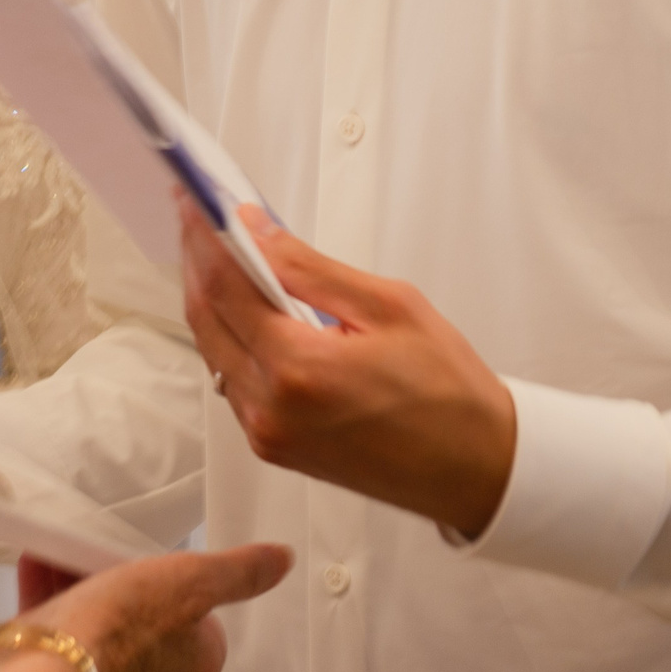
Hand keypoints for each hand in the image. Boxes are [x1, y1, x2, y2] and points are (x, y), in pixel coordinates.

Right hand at [0, 543, 291, 671]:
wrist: (43, 668)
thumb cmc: (117, 631)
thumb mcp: (192, 580)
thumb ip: (238, 571)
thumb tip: (279, 561)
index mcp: (198, 671)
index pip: (203, 618)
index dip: (180, 584)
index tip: (162, 565)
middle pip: (149, 619)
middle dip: (127, 583)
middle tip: (113, 558)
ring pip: (104, 626)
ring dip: (86, 585)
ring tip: (73, 556)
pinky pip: (65, 632)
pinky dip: (53, 597)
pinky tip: (42, 566)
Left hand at [178, 198, 517, 538]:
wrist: (476, 467)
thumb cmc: (448, 393)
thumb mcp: (390, 307)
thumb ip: (311, 269)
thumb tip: (257, 232)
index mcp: (298, 370)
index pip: (225, 288)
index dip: (203, 238)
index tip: (194, 203)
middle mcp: (270, 408)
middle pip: (205, 320)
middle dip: (197, 264)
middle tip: (199, 222)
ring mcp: (267, 434)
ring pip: (213, 352)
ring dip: (210, 302)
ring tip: (220, 257)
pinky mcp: (274, 448)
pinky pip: (233, 383)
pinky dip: (230, 339)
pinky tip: (246, 311)